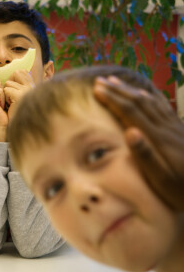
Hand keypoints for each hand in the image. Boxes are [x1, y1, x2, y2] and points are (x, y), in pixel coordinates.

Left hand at [4, 69, 35, 121]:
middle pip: (16, 73)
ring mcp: (27, 90)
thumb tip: (15, 71)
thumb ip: (17, 83)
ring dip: (6, 94)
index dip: (13, 79)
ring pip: (8, 83)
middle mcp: (33, 86)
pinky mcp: (20, 95)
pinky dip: (4, 98)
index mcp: (33, 85)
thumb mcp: (16, 95)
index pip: (21, 71)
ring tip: (11, 103)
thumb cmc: (14, 111)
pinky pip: (6, 90)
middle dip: (9, 86)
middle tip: (11, 98)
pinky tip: (9, 105)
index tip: (13, 92)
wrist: (15, 126)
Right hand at [94, 76, 183, 211]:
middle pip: (140, 103)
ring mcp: (175, 127)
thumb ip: (146, 157)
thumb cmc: (182, 191)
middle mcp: (166, 128)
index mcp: (158, 139)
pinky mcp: (180, 130)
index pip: (131, 112)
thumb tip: (130, 132)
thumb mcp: (162, 180)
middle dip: (118, 90)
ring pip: (150, 102)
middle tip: (100, 80)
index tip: (97, 90)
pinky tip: (145, 94)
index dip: (113, 99)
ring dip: (131, 90)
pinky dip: (149, 96)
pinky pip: (162, 107)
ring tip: (116, 81)